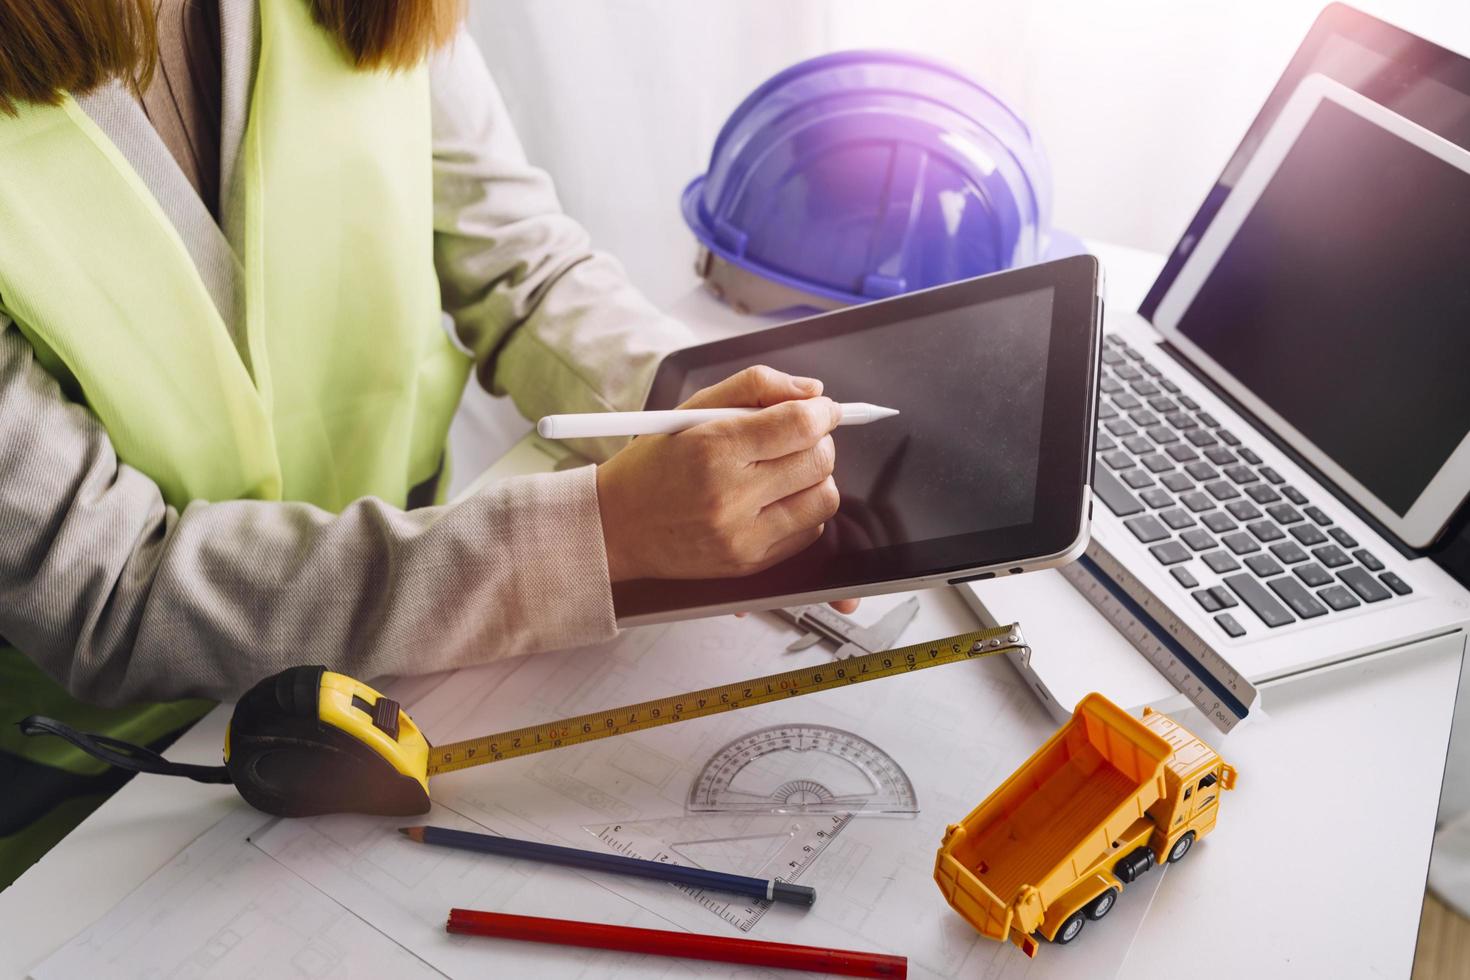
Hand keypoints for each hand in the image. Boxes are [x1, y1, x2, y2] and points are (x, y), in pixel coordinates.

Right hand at [596, 365, 841, 581]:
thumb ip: (755, 386)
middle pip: (818, 460)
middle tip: (799, 437)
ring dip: (816, 478)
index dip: (822, 411)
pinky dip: (804, 510)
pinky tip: (775, 499)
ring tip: (787, 469)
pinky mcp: (749, 562)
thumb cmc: (653, 465)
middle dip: (819, 441)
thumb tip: (812, 391)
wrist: (616, 527)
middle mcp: (730, 495)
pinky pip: (809, 531)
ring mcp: (741, 535)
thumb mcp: (693, 410)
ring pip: (823, 499)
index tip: (822, 409)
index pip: (800, 424)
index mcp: (713, 448)